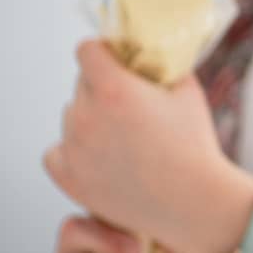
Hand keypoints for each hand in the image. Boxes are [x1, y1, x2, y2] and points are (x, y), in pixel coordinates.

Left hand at [43, 41, 252, 252]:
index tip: (117, 62)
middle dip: (102, 88)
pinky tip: (97, 155)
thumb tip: (148, 57)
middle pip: (81, 85)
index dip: (104, 52)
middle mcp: (86, 115)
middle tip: (130, 106)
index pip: (87, 50)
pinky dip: (72, 150)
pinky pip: (56, 151)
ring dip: (90, 119)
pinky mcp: (68, 177)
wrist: (194, 202)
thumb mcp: (188, 91)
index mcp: (113, 88)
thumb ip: (161, 68)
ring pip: (71, 117)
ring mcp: (73, 148)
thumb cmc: (196, 145)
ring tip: (123, 139)